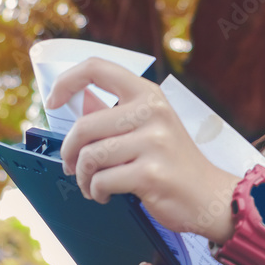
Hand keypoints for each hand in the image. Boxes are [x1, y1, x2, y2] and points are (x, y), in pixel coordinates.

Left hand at [45, 57, 237, 240]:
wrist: (211, 196)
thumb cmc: (176, 163)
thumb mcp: (151, 128)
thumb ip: (116, 114)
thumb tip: (77, 101)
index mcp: (149, 95)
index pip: (98, 68)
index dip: (67, 81)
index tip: (53, 101)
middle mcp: (153, 113)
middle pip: (84, 125)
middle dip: (69, 152)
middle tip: (72, 166)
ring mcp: (154, 142)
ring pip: (90, 156)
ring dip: (83, 177)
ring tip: (92, 185)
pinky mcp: (151, 173)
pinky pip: (103, 181)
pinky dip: (97, 192)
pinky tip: (106, 194)